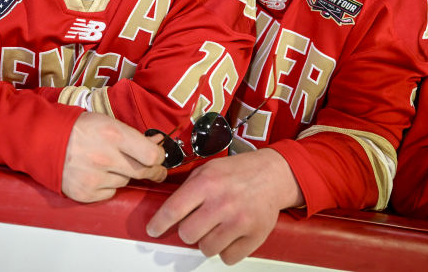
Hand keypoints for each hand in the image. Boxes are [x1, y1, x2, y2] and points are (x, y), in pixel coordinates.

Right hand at [61, 112, 166, 202]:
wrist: (44, 141)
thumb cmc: (77, 128)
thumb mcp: (107, 122)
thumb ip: (133, 135)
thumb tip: (157, 144)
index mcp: (113, 135)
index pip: (152, 155)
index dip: (159, 157)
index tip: (159, 157)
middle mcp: (105, 158)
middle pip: (143, 172)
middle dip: (153, 171)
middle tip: (155, 170)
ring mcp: (94, 178)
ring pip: (125, 181)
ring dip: (124, 174)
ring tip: (109, 163)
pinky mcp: (86, 194)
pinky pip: (110, 193)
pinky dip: (108, 185)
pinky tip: (98, 173)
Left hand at [146, 149, 302, 264]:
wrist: (274, 174)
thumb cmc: (239, 172)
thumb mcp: (209, 169)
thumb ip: (189, 189)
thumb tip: (167, 212)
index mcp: (207, 183)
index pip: (173, 210)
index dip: (159, 224)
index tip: (153, 230)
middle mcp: (222, 202)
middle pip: (188, 234)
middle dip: (188, 231)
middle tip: (196, 223)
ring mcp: (239, 221)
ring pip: (206, 248)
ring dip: (207, 241)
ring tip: (216, 228)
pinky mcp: (255, 235)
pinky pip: (228, 258)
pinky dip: (226, 250)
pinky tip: (230, 236)